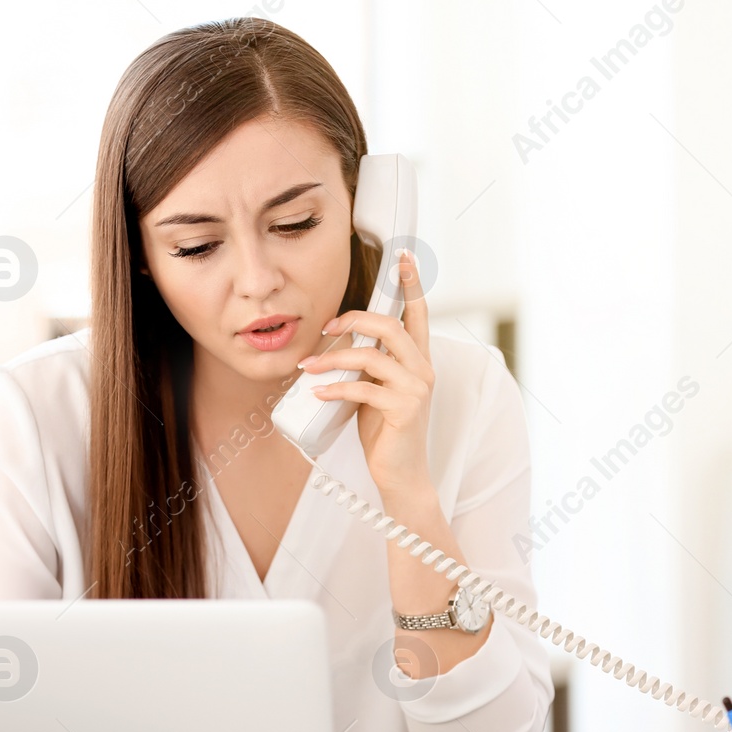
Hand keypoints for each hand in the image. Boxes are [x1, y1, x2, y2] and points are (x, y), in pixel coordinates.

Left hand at [296, 249, 433, 503]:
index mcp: (418, 360)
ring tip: (308, 366)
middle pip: (390, 326)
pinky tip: (318, 391)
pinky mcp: (405, 409)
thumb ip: (368, 365)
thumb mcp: (376, 390)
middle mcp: (423, 369)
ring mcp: (416, 389)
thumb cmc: (386, 431)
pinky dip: (335, 388)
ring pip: (372, 356)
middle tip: (327, 325)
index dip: (411, 284)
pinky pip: (363, 388)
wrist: (401, 474)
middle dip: (354, 319)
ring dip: (334, 357)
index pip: (418, 313)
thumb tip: (334, 345)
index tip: (403, 257)